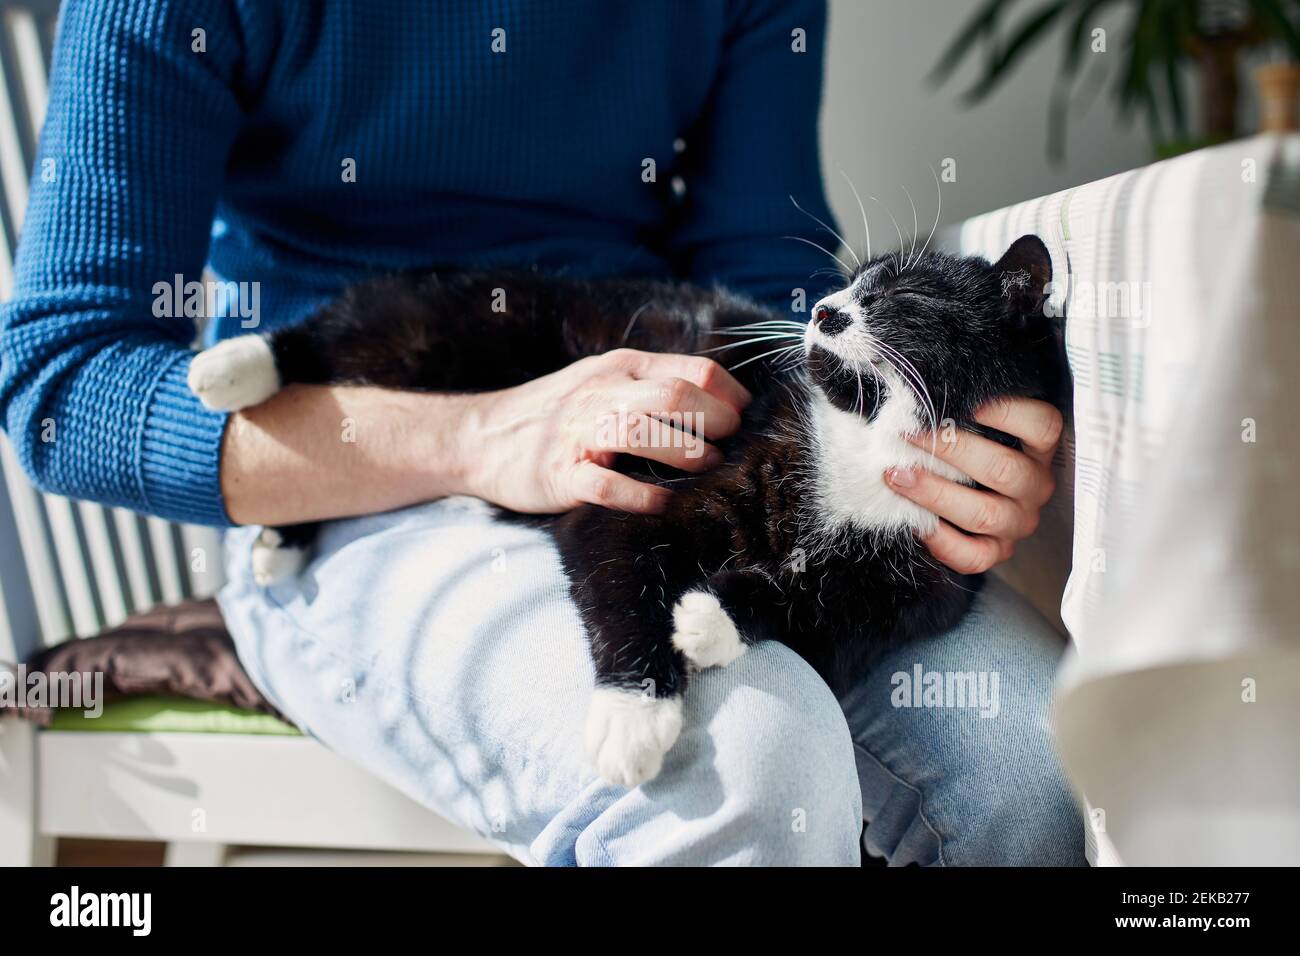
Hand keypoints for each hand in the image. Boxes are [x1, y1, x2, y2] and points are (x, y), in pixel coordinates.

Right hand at [458, 349, 750, 513]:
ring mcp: (579, 435)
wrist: (478, 437)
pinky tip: (663, 503)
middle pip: (674, 396)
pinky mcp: (561, 475)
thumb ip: (649, 383)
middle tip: (731, 444)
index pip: (691, 370)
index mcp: (618, 368)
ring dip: (686, 451)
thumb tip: (714, 399)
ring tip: (707, 467)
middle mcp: (602, 395)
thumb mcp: (601, 381)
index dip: (729, 394)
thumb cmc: (552, 413)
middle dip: (716, 421)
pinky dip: (641, 495)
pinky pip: (607, 485)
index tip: (746, 417)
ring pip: (642, 432)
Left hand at [884, 398, 1061, 573]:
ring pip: (985, 515)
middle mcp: (1035, 485)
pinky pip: (974, 556)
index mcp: (1038, 447)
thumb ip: (960, 405)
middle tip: (909, 436)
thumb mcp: (972, 420)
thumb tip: (925, 386)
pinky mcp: (997, 552)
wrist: (961, 489)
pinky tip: (917, 522)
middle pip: (1005, 471)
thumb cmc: (963, 442)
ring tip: (898, 476)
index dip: (1006, 412)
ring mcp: (1018, 522)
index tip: (964, 400)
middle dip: (951, 451)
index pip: (1043, 426)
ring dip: (936, 494)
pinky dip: (942, 542)